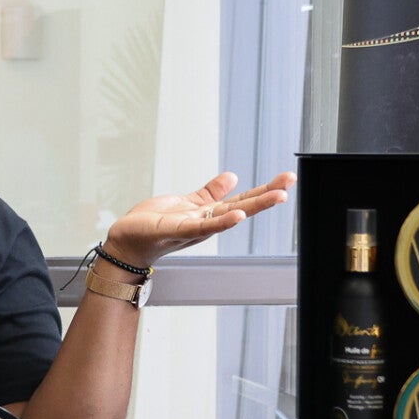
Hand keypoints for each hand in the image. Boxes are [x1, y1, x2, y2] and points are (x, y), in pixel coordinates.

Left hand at [103, 171, 295, 269]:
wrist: (128, 242)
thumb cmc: (153, 224)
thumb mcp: (186, 202)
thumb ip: (209, 192)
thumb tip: (232, 177)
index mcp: (209, 214)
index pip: (242, 200)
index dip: (264, 190)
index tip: (287, 179)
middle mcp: (206, 223)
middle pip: (243, 207)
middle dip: (267, 196)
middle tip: (290, 183)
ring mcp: (194, 228)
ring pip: (229, 216)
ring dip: (254, 207)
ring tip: (276, 196)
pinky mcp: (178, 229)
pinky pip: (203, 226)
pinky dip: (222, 222)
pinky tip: (238, 216)